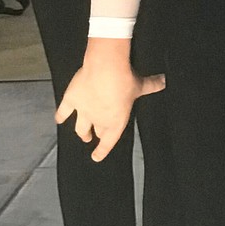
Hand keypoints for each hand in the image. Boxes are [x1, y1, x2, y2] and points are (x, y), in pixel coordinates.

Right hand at [54, 40, 163, 160]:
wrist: (105, 68)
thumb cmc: (125, 80)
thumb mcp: (141, 85)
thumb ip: (153, 85)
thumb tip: (165, 80)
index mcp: (115, 122)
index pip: (108, 142)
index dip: (102, 151)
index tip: (96, 157)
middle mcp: (98, 120)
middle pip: (96, 132)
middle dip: (97, 134)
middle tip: (96, 134)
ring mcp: (83, 111)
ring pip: (80, 128)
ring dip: (82, 132)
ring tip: (83, 134)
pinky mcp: (71, 100)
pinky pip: (64, 112)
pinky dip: (61, 116)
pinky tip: (59, 119)